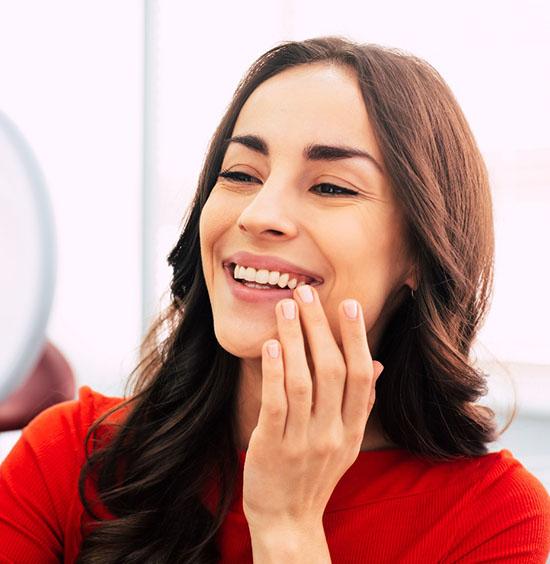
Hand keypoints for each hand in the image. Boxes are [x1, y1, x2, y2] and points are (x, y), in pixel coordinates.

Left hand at [242, 284, 383, 531]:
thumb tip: (376, 364)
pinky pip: (276, 404)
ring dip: (295, 341)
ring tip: (285, 308)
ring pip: (303, 382)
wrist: (288, 520)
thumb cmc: (315, 473)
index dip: (356, 338)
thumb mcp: (346, 442)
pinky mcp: (272, 447)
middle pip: (332, 371)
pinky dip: (274, 372)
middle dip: (320, 328)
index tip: (347, 304)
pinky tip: (271, 345)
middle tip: (306, 293)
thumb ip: (360, 403)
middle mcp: (332, 433)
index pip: (361, 376)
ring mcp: (303, 441)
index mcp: (352, 429)